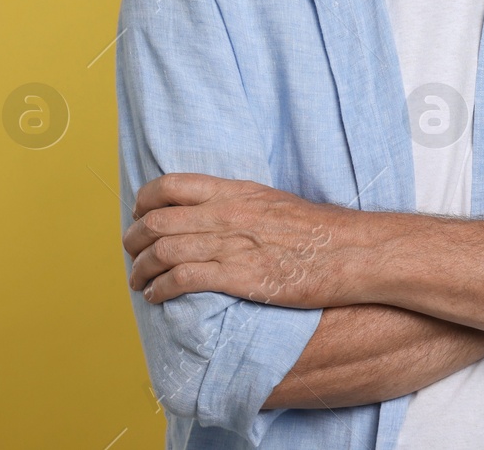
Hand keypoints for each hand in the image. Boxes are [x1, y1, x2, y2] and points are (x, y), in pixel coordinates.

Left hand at [123, 173, 357, 307]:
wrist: (350, 252)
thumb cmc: (320, 231)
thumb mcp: (275, 203)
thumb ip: (243, 206)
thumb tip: (219, 215)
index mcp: (236, 192)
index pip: (171, 186)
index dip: (145, 201)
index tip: (139, 215)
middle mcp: (227, 214)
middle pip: (158, 221)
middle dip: (134, 240)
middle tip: (132, 253)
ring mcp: (231, 244)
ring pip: (163, 251)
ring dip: (141, 269)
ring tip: (138, 282)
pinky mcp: (239, 276)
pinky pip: (183, 279)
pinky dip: (161, 289)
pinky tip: (158, 296)